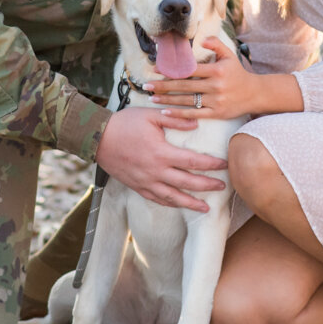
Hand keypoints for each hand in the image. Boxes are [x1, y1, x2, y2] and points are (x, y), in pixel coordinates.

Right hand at [95, 105, 226, 211]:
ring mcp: (146, 182)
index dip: (211, 165)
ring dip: (191, 203)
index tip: (224, 165)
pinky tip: (179, 204)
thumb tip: (196, 124)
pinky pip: (157, 199)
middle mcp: (156, 171)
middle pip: (187, 183)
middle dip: (207, 186)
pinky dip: (171, 203)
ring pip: (173, 197)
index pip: (193, 161)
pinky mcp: (137, 187)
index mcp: (162, 153)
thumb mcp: (151, 115)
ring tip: (205, 208)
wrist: (98, 138)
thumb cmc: (124, 123)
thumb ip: (174, 119)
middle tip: (222, 187)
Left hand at [145, 37, 301, 120]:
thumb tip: (202, 39)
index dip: (172, 69)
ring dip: (167, 100)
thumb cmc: (237, 73)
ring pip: (186, 101)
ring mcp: (215, 101)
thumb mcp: (229, 55)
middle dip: (163, 85)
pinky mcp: (216, 113)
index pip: (189, 70)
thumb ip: (216, 44)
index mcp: (217, 70)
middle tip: (147, 85)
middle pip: (184, 86)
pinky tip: (165, 111)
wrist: (254, 94)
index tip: (155, 69)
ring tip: (151, 98)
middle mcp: (215, 86)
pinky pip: (194, 114)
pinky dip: (178, 113)